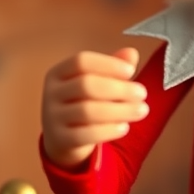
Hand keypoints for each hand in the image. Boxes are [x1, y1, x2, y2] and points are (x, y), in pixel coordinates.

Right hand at [41, 47, 148, 167]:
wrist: (62, 139)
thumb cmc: (83, 103)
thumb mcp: (95, 83)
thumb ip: (112, 68)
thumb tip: (131, 53)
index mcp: (58, 73)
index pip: (81, 61)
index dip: (108, 64)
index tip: (130, 71)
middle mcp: (51, 93)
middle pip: (86, 85)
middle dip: (119, 89)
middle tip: (142, 93)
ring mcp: (53, 117)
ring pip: (88, 111)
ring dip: (120, 110)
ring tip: (142, 110)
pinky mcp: (60, 140)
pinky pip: (86, 135)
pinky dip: (109, 130)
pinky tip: (125, 127)